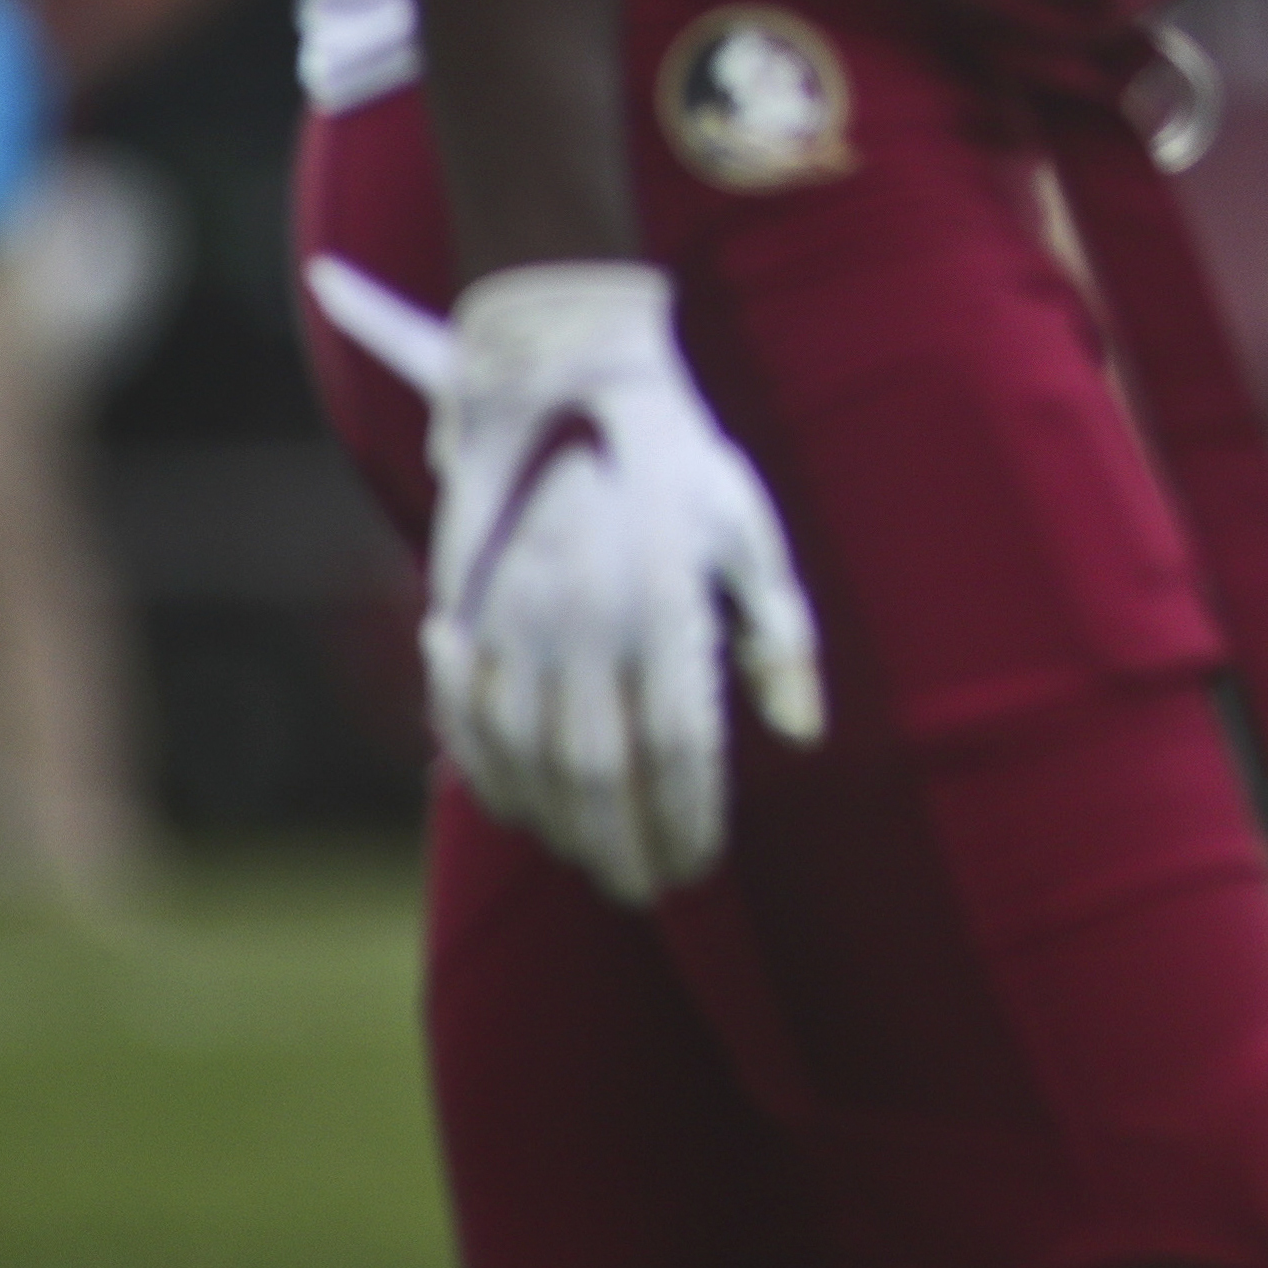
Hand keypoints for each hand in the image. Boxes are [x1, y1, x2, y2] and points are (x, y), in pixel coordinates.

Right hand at [420, 261, 826, 901]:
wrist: (564, 379)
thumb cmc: (680, 464)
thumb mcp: (751, 533)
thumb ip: (781, 637)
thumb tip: (803, 736)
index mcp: (663, 604)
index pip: (675, 748)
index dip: (686, 819)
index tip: (701, 864)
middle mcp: (583, 619)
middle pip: (597, 771)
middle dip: (622, 844)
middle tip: (646, 889)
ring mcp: (515, 617)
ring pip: (525, 756)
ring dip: (557, 824)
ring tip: (593, 861)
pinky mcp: (464, 609)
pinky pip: (466, 717)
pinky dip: (486, 774)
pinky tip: (518, 809)